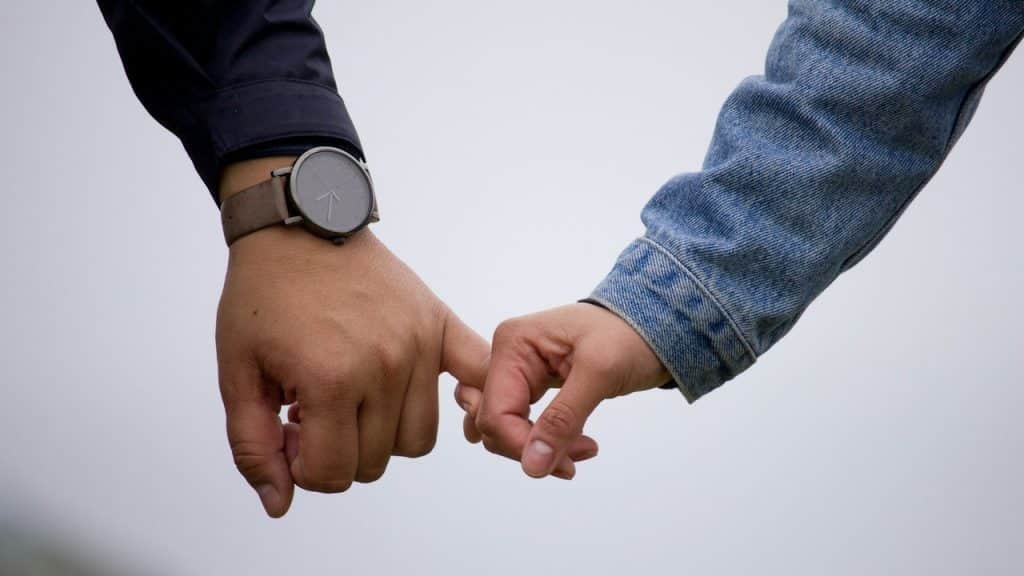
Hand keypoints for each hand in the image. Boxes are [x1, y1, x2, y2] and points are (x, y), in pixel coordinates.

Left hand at [216, 158, 487, 516]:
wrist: (298, 227)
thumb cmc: (264, 295)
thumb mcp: (238, 373)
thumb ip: (254, 446)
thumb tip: (280, 503)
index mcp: (332, 380)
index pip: (334, 474)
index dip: (304, 467)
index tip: (291, 432)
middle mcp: (385, 366)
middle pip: (376, 462)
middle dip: (339, 452)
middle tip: (315, 413)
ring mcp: (419, 345)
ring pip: (417, 439)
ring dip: (384, 435)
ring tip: (354, 399)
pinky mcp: (439, 323)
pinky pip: (475, 375)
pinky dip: (469, 395)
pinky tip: (425, 394)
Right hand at [462, 303, 669, 478]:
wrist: (653, 327)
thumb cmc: (629, 336)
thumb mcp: (600, 373)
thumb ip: (563, 419)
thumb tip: (532, 465)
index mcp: (513, 343)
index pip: (495, 413)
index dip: (523, 446)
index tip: (567, 464)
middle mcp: (507, 356)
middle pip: (495, 424)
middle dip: (534, 448)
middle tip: (580, 454)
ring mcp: (517, 371)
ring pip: (505, 429)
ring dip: (539, 448)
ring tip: (582, 448)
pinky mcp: (531, 386)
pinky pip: (521, 424)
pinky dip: (543, 441)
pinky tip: (572, 443)